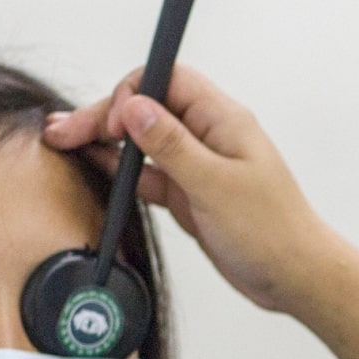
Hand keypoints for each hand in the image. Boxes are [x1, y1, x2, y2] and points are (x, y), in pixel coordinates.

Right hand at [44, 65, 341, 313]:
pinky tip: (95, 169)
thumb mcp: (215, 185)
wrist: (296, 277)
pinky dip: (122, 172)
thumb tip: (134, 107)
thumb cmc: (272, 232)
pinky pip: (149, 175)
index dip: (131, 93)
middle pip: (147, 110)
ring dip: (106, 143)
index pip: (166, 81)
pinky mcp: (190, 195)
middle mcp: (208, 136)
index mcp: (222, 120)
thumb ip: (172, 145)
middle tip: (63, 132)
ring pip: (143, 143)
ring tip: (64, 144)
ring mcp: (197, 166)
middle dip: (104, 117)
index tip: (111, 124)